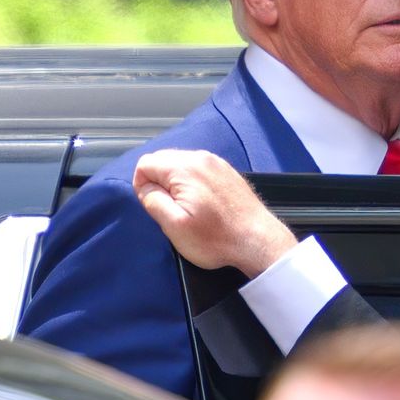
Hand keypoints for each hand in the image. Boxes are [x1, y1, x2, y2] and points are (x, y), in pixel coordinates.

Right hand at [133, 149, 297, 277]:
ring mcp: (217, 164)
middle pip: (163, 160)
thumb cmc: (216, 238)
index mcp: (186, 168)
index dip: (142, 185)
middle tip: (169, 209)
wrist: (257, 240)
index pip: (146, 163)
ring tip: (187, 209)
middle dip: (159, 183)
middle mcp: (202, 158)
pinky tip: (201, 204)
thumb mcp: (174, 226)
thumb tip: (144, 187)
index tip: (154, 205)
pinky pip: (199, 170)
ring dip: (176, 183)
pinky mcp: (227, 172)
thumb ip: (153, 201)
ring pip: (181, 164)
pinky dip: (193, 183)